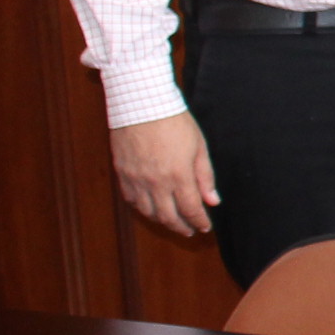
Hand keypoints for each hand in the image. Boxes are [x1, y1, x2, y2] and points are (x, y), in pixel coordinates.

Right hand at [110, 112, 218, 239]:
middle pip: (168, 217)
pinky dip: (142, 207)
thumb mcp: (199, 147)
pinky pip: (131, 199)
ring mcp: (136, 179)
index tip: (205, 226)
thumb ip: (205, 176)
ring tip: (172, 221)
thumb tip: (213, 201)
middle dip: (181, 227)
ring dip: (161, 220)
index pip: (191, 209)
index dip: (200, 221)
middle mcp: (156, 182)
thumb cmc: (174, 122)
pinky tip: (150, 207)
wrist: (142, 104)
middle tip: (189, 230)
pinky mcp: (122, 173)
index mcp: (178, 175)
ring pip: (148, 211)